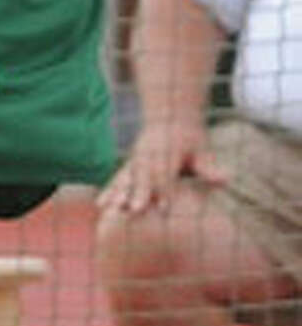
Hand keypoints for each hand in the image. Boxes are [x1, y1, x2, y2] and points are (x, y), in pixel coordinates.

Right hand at [97, 115, 227, 221]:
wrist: (171, 114)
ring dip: (118, 192)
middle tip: (134, 211)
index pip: (165, 172)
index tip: (163, 208)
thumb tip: (225, 179)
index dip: (164, 190)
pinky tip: (101, 205)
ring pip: (126, 176)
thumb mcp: (203, 149)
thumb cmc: (191, 138)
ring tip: (112, 210)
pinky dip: (109, 190)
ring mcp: (136, 157)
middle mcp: (149, 153)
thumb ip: (210, 166)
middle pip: (142, 176)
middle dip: (137, 193)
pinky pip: (117, 177)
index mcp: (168, 149)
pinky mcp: (129, 163)